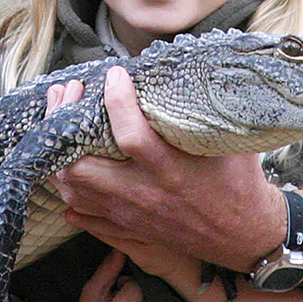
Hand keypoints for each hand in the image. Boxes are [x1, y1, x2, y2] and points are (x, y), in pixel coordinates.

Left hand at [49, 67, 285, 272]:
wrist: (244, 235)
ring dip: (58, 152)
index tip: (113, 75)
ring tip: (59, 119)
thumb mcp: (232, 141)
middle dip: (65, 124)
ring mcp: (129, 213)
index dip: (116, 100)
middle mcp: (144, 194)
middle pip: (82, 167)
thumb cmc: (239, 182)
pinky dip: (66, 184)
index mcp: (172, 171)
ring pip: (73, 188)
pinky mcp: (126, 225)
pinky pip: (81, 209)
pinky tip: (62, 159)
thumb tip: (195, 65)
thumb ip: (208, 108)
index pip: (130, 136)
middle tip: (70, 92)